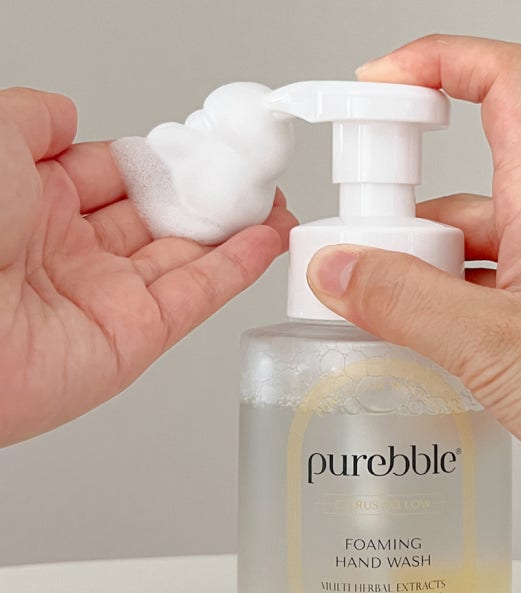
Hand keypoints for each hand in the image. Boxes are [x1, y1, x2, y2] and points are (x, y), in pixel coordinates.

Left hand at [0, 88, 295, 445]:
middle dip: (208, 198)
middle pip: (160, 219)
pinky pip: (198, 297)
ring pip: (187, 258)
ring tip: (274, 207)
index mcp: (38, 207)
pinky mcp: (136, 338)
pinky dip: (238, 269)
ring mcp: (109, 297)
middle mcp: (74, 254)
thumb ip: (35, 120)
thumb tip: (69, 115)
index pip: (118, 177)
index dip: (164, 162)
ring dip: (236, 232)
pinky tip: (266, 241)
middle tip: (249, 178)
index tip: (203, 148)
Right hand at [307, 35, 520, 542]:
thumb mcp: (497, 343)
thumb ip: (407, 304)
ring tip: (377, 328)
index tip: (375, 87)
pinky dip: (446, 325)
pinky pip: (485, 307)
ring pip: (467, 261)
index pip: (500, 83)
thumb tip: (337, 270)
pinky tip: (423, 360)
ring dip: (418, 287)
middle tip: (350, 273)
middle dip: (397, 226)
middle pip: (458, 195)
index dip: (434, 66)